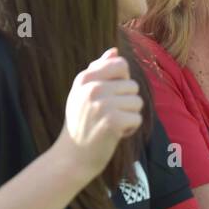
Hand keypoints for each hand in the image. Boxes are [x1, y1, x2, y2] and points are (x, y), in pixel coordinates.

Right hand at [53, 48, 143, 180]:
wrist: (71, 158)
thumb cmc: (80, 124)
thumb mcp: (82, 93)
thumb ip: (98, 70)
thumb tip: (114, 50)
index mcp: (85, 78)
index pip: (121, 64)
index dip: (123, 81)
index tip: (111, 95)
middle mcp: (93, 88)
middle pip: (132, 85)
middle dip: (126, 103)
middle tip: (107, 116)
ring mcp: (102, 103)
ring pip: (137, 102)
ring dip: (128, 117)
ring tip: (110, 125)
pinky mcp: (113, 120)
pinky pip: (137, 118)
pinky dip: (130, 130)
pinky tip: (114, 135)